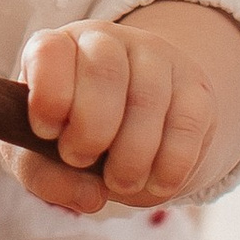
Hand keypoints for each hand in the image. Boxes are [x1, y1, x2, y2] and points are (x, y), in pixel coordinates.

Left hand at [4, 0, 239, 215]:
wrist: (136, 128)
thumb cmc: (76, 136)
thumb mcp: (44, 157)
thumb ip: (46, 177)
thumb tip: (90, 198)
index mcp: (59, 49)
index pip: (50, 51)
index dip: (48, 93)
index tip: (46, 132)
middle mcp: (107, 41)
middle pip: (104, 71)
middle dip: (91, 129)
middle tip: (83, 161)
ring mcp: (156, 58)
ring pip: (149, 98)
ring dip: (132, 155)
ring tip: (121, 182)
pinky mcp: (195, 86)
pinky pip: (187, 123)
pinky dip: (171, 164)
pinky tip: (156, 182)